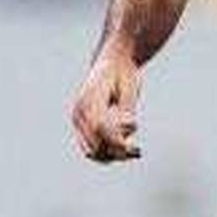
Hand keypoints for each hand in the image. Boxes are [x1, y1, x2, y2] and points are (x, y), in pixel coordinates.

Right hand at [71, 49, 141, 163]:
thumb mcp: (130, 87)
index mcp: (89, 98)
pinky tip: (127, 147)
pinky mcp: (82, 125)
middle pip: (93, 143)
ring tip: (135, 151)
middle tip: (138, 151)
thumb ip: (127, 107)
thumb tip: (130, 128)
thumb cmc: (124, 72)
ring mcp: (78, 119)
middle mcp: (79, 111)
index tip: (135, 147)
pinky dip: (108, 151)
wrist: (113, 61)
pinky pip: (91, 146)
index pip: (99, 127)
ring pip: (91, 149)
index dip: (116, 140)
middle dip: (116, 151)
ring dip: (112, 155)